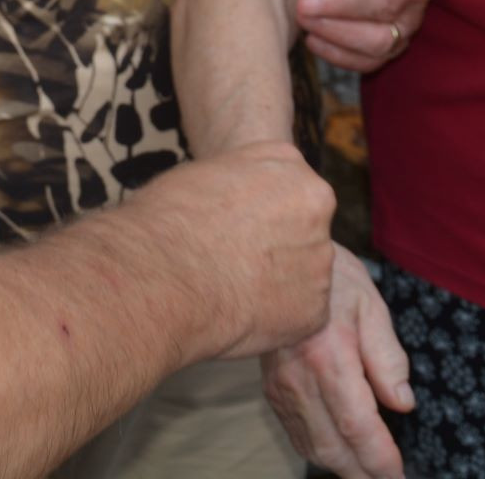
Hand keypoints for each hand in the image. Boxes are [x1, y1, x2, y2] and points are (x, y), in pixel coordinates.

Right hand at [130, 141, 335, 359]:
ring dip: (277, 284)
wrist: (164, 278)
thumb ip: (238, 182)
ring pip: (303, 274)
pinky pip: (301, 315)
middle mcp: (316, 205)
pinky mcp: (316, 308)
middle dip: (276, 247)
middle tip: (234, 261)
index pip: (286, 187)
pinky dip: (277, 320)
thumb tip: (236, 201)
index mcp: (287, 163)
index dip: (256, 213)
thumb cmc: (169, 222)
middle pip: (302, 230)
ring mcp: (320, 259)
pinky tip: (242, 314)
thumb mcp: (202, 173)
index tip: (232, 227)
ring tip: (232, 290)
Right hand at [262, 242, 410, 478]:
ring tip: (368, 471)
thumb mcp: (370, 305)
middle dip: (363, 473)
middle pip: (333, 448)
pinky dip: (319, 451)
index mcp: (328, 357)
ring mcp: (281, 388)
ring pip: (312, 447)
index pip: (357, 425)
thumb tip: (403, 403)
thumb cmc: (328, 276)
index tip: (398, 473)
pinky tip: (338, 451)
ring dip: (341, 466)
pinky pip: (296, 434)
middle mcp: (300, 380)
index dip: (379, 457)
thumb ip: (388, 357)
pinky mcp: (271, 389)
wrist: (272, 262)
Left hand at [295, 0, 431, 73]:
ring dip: (338, 32)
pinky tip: (311, 39)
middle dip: (342, 5)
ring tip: (304, 21)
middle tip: (304, 2)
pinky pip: (369, 61)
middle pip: (386, 5)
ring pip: (380, 40)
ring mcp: (405, 24)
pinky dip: (339, 55)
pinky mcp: (390, 47)